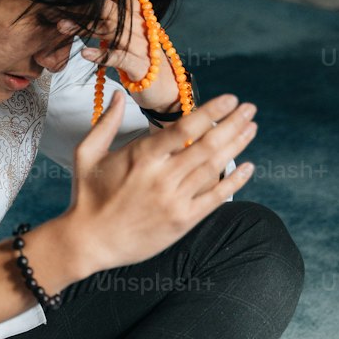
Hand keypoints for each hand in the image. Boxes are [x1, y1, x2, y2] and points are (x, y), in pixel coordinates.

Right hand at [62, 90, 257, 272]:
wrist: (89, 242)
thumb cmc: (86, 197)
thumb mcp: (86, 154)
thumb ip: (105, 122)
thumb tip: (117, 95)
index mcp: (142, 156)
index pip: (185, 127)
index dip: (212, 111)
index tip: (230, 98)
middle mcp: (163, 176)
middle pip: (208, 145)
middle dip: (233, 123)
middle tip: (250, 108)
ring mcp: (175, 200)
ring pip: (215, 167)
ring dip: (237, 145)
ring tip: (251, 128)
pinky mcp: (183, 221)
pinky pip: (216, 198)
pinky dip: (235, 181)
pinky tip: (248, 167)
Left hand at [70, 0, 180, 111]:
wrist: (166, 87)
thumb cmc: (142, 58)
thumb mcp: (129, 34)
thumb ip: (112, 19)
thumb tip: (87, 5)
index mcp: (138, 15)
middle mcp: (140, 26)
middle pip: (110, 9)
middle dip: (84, 5)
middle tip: (58, 3)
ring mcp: (141, 45)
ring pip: (111, 30)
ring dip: (85, 27)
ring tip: (63, 25)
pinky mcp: (140, 66)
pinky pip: (119, 57)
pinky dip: (101, 55)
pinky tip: (85, 52)